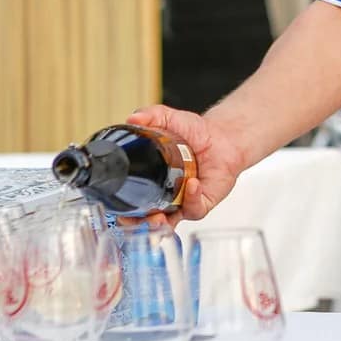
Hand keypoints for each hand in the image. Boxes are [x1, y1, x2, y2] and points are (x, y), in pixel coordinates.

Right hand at [125, 104, 245, 225]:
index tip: (117, 211)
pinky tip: (191, 185)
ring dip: (161, 221)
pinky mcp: (203, 202)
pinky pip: (195, 208)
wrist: (223, 136)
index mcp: (152, 181)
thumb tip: (133, 118)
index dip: (123, 210)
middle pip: (146, 220)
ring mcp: (184, 201)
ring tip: (157, 214)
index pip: (132, 202)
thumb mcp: (170, 119)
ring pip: (170, 222)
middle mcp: (166, 195)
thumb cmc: (195, 133)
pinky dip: (192, 198)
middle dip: (137, 225)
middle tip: (132, 219)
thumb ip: (151, 116)